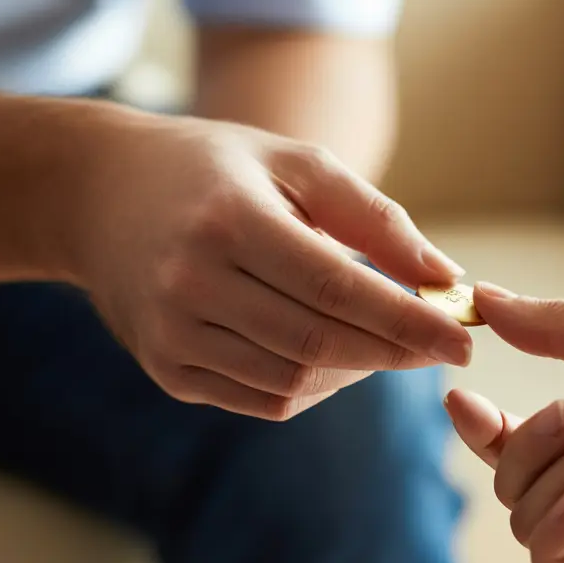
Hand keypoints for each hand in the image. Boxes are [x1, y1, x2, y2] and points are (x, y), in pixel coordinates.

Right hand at [66, 110, 471, 419]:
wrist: (99, 194)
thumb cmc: (218, 170)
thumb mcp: (298, 164)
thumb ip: (374, 217)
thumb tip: (446, 276)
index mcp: (229, 220)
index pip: (339, 289)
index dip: (409, 321)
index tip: (464, 341)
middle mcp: (191, 283)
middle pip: (321, 342)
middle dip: (395, 351)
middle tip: (442, 346)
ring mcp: (172, 335)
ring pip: (295, 381)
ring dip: (357, 369)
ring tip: (382, 338)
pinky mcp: (166, 370)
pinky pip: (262, 399)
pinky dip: (313, 385)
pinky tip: (330, 353)